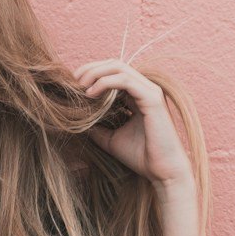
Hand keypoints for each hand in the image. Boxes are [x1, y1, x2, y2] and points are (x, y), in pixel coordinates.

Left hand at [73, 57, 194, 188]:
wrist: (161, 171)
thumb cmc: (140, 156)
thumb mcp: (111, 139)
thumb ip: (97, 127)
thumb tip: (78, 122)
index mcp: (137, 95)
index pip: (113, 72)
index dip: (92, 73)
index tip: (73, 85)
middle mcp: (145, 89)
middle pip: (114, 64)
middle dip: (91, 68)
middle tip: (73, 81)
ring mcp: (150, 91)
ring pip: (119, 67)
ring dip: (95, 73)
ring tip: (80, 86)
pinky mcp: (152, 98)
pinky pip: (125, 81)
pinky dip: (105, 83)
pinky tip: (91, 94)